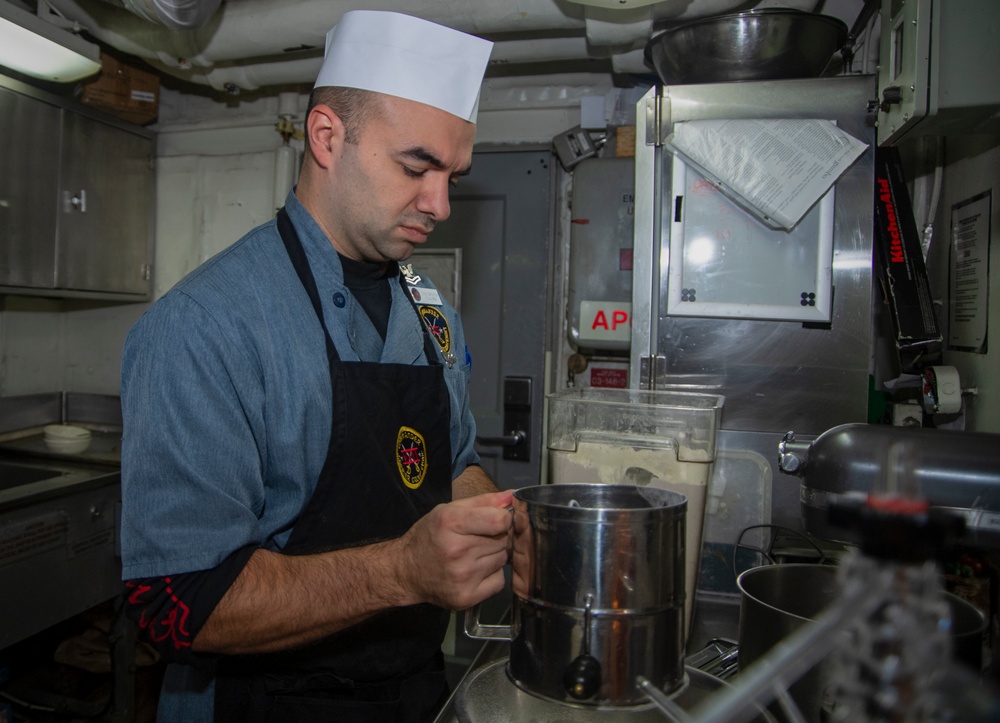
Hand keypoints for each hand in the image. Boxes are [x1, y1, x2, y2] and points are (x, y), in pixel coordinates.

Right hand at [398, 490, 513, 609]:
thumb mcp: (449, 510)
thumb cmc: (429, 536)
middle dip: (495, 537)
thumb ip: (483, 501)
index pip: (500, 520)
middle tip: (476, 539)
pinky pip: (499, 581)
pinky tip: (474, 571)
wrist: (406, 572)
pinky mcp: (467, 597)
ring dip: (493, 555)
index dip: (504, 518)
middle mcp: (457, 550)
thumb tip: (512, 497)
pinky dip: (492, 575)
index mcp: (451, 523)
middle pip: (503, 539)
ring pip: (502, 559)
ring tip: (472, 555)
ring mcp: (463, 576)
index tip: (496, 520)